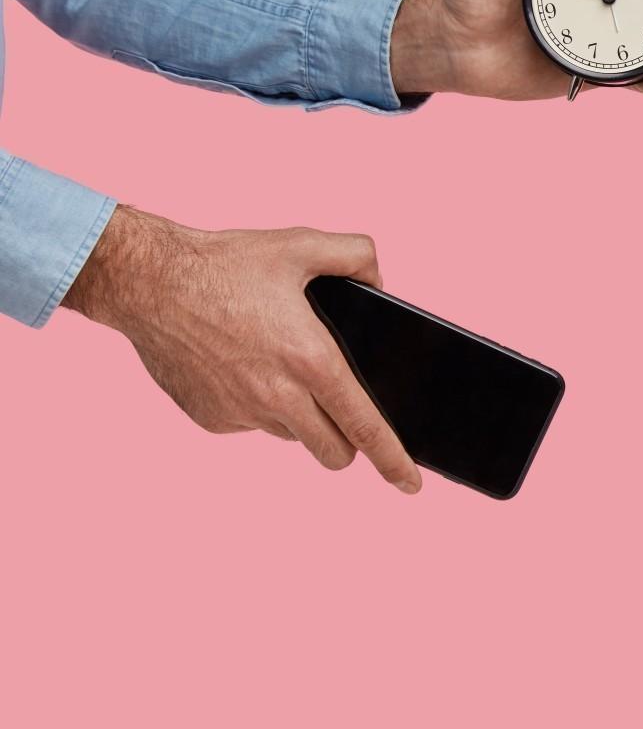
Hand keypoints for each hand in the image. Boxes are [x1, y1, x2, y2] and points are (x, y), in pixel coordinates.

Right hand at [62, 206, 421, 492]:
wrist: (144, 281)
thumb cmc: (225, 263)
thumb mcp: (301, 244)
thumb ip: (355, 256)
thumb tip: (379, 283)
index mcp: (312, 361)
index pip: (366, 428)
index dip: (393, 461)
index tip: (411, 483)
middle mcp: (279, 396)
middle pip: (333, 452)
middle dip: (346, 442)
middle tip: (343, 415)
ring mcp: (242, 413)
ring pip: (291, 434)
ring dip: (298, 416)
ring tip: (278, 366)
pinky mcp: (211, 419)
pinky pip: (249, 423)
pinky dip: (256, 404)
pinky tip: (241, 365)